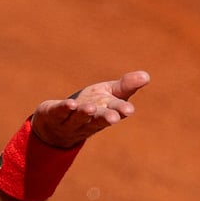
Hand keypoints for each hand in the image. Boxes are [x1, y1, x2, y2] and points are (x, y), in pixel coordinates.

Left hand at [31, 71, 150, 148]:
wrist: (57, 125)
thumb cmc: (91, 105)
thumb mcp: (109, 93)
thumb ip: (126, 86)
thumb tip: (146, 75)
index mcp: (105, 112)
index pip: (115, 111)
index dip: (121, 110)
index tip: (129, 110)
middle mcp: (89, 120)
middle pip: (98, 119)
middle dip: (105, 118)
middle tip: (113, 117)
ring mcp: (70, 120)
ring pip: (78, 118)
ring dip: (84, 113)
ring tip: (89, 108)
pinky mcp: (53, 115)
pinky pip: (59, 113)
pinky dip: (64, 109)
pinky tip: (69, 105)